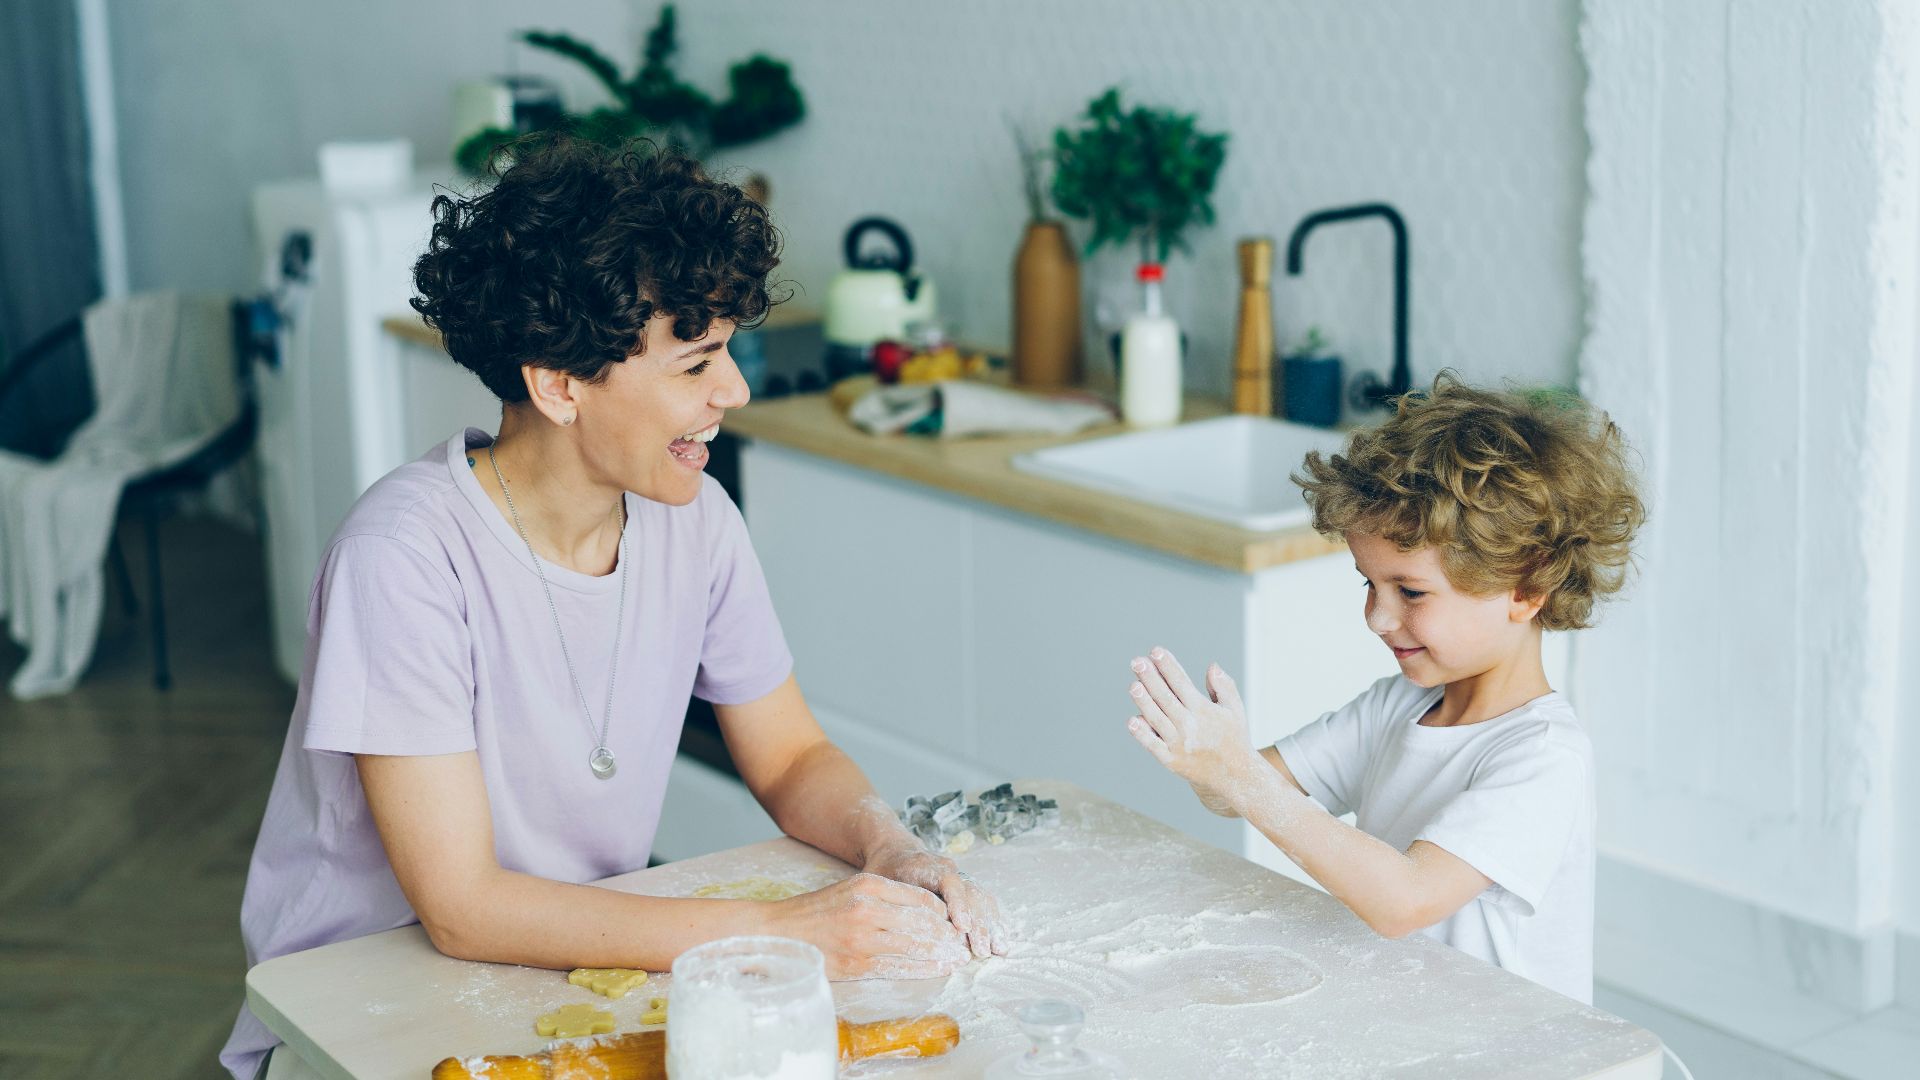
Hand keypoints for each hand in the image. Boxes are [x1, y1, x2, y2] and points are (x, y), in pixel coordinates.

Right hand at [764, 872, 971, 980]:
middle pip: (921, 922)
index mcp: (868, 886)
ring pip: (914, 946)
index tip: (955, 921)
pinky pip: (897, 967)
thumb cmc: (815, 912)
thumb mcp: (850, 890)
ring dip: (940, 954)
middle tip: (963, 943)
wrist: (778, 933)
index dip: (942, 912)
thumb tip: (920, 910)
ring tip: (956, 958)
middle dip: (947, 935)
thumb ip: (882, 896)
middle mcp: (868, 909)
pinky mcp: (856, 963)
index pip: (919, 898)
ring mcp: (862, 938)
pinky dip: (921, 969)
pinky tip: (936, 970)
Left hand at [863, 839, 1006, 958]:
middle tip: (982, 951)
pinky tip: (1002, 938)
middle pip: (971, 894)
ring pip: (982, 899)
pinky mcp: (966, 887)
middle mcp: (949, 869)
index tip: (963, 927)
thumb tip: (898, 925)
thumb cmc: (883, 870)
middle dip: (979, 924)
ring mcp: (960, 877)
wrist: (894, 850)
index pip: (949, 882)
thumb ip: (892, 898)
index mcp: (927, 865)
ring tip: (999, 949)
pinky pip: (985, 902)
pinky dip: (994, 920)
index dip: (958, 904)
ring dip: (991, 925)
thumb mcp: (879, 880)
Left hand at [1125, 647, 1258, 815]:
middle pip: (1164, 697)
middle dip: (1150, 678)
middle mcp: (1190, 726)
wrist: (1235, 776)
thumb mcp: (1235, 709)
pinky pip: (1152, 745)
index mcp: (1204, 711)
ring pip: (1155, 718)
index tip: (1156, 651)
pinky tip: (1132, 720)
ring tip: (1134, 685)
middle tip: (1137, 662)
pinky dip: (1142, 734)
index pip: (1181, 683)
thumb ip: (1223, 686)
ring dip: (1143, 701)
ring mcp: (1179, 744)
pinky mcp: (1171, 760)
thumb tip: (1211, 666)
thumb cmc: (1233, 738)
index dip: (1168, 666)